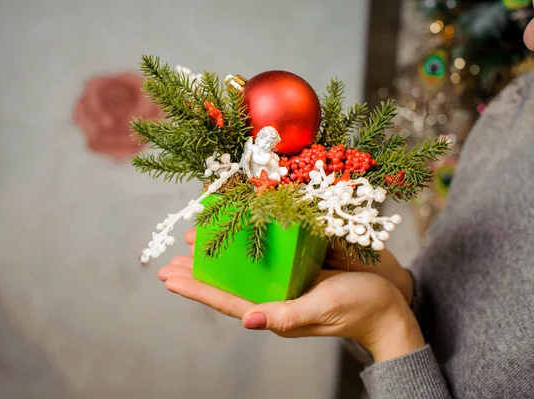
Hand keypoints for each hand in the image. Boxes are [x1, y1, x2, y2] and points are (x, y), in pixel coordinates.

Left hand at [159, 230, 424, 361]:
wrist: (391, 300)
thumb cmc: (358, 309)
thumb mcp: (321, 311)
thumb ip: (286, 316)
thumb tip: (247, 320)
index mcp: (275, 309)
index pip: (226, 300)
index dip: (196, 289)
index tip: (169, 277)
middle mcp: (276, 292)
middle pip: (230, 282)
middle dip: (201, 271)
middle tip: (173, 258)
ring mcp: (288, 275)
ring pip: (245, 265)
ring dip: (220, 253)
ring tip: (196, 240)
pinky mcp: (301, 260)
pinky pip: (270, 249)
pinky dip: (251, 238)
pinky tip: (241, 226)